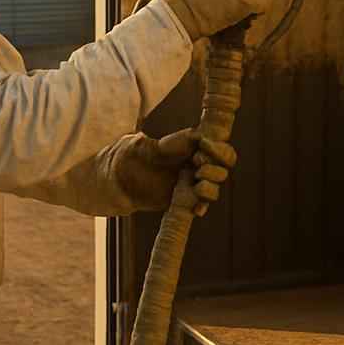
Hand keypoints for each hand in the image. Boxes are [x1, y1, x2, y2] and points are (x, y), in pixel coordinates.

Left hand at [111, 129, 236, 214]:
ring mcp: (191, 185)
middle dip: (215, 170)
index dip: (219, 149)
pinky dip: (201, 207)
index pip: (221, 149)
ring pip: (214, 189)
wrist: (120, 178)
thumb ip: (180, 138)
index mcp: (194, 148)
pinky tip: (196, 209)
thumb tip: (202, 134)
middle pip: (223, 170)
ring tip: (197, 187)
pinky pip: (199, 206)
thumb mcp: (159, 140)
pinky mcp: (183, 201)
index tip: (204, 146)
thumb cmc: (135, 153)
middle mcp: (196, 166)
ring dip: (210, 188)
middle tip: (198, 169)